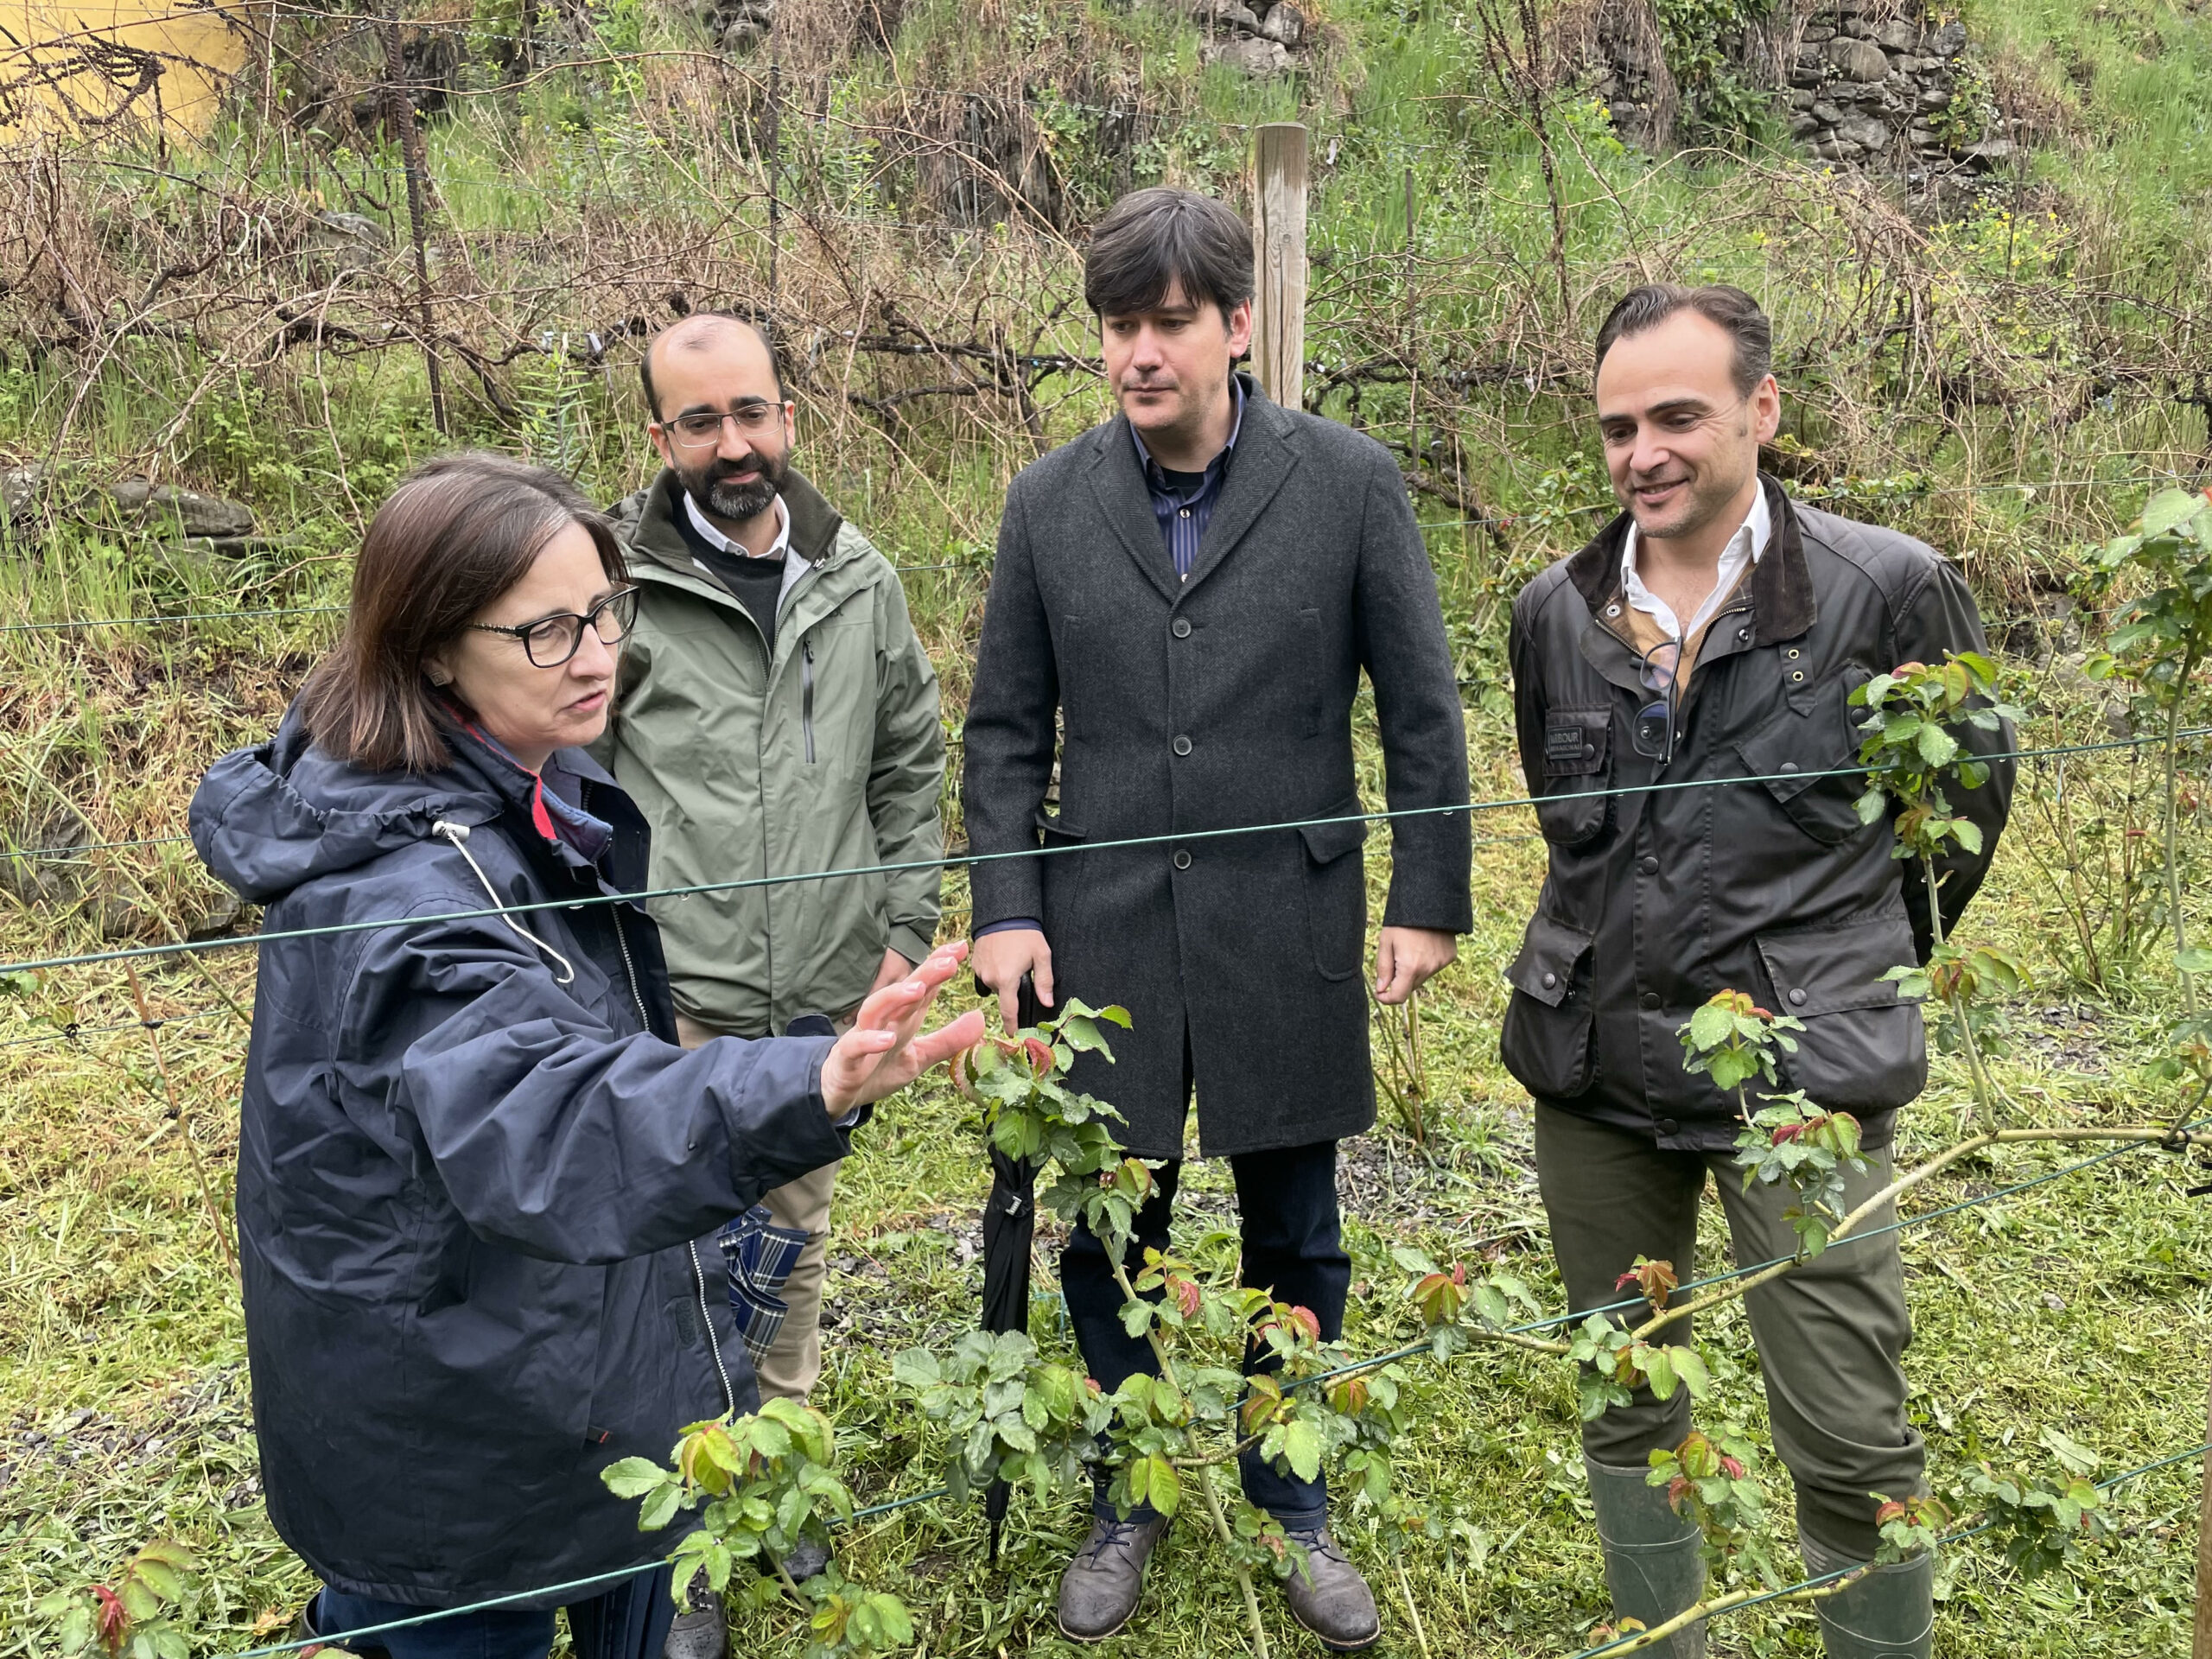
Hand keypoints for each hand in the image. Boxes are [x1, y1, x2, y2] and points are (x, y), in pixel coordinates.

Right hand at [821, 942, 987, 1117]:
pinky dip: (870, 1041)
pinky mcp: (846, 1060)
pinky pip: (855, 1047)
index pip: (923, 989)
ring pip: (875, 1009)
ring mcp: (861, 1037)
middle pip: (903, 992)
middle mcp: (882, 1022)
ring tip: (918, 990)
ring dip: (895, 998)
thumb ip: (949, 1040)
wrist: (838, 1095)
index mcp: (901, 1020)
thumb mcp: (919, 1057)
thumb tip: (980, 1018)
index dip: (939, 967)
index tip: (961, 948)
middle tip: (949, 961)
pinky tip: (888, 1039)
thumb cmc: (877, 1070)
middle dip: (925, 974)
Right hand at [971, 926, 1053, 1032]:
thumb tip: (1047, 1003)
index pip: (1009, 1011)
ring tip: (1012, 961)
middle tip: (1022, 973)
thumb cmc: (1026, 934)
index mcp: (1007, 979)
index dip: (1012, 1026)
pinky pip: (985, 975)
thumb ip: (1045, 981)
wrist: (1003, 912)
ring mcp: (979, 970)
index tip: (1013, 1036)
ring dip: (1003, 980)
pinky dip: (993, 971)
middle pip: (1003, 995)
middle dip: (1013, 991)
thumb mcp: (1042, 955)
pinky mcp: (974, 963)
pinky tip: (1001, 957)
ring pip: (994, 985)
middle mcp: (990, 978)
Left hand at [1374, 926, 1456, 1004]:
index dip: (1387, 998)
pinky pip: (1433, 968)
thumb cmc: (1402, 921)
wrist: (1430, 901)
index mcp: (1410, 967)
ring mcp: (1441, 963)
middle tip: (1393, 961)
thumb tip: (1381, 989)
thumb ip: (1383, 968)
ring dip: (1413, 972)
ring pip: (1422, 978)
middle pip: (1410, 988)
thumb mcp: (1386, 942)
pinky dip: (1426, 963)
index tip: (1380, 992)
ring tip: (1409, 949)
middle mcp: (1428, 969)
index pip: (1399, 997)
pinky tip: (1422, 946)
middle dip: (1399, 981)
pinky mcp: (1449, 957)